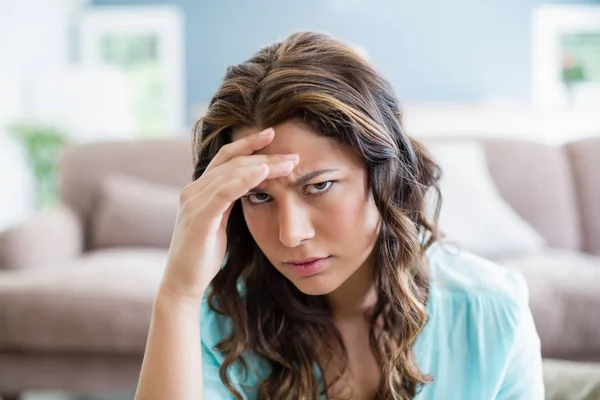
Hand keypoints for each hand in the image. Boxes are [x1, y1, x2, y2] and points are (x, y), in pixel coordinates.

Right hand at [159, 127, 297, 300]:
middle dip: (263, 155)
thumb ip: (228, 202)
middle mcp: (193, 190)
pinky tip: (264, 172)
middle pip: (232, 162)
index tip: (272, 135)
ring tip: (287, 163)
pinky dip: (245, 179)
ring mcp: (193, 202)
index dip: (248, 144)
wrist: (182, 282)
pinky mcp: (199, 217)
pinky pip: (225, 192)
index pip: (225, 158)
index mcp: (198, 190)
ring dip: (262, 165)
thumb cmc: (203, 255)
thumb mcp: (218, 222)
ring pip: (231, 173)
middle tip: (292, 154)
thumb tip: (248, 188)